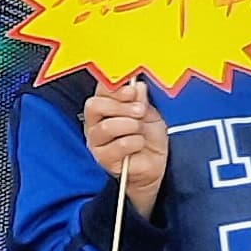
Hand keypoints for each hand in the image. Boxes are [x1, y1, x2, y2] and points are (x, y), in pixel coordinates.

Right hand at [83, 80, 169, 217]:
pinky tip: (139, 144)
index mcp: (104, 107)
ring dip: (131, 125)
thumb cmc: (148, 136)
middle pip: (95, 106)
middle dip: (122, 106)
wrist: (155, 163)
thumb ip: (141, 100)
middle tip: (140, 111)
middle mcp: (94, 123)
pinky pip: (119, 145)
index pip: (99, 91)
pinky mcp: (103, 159)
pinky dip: (135, 142)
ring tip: (140, 130)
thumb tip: (137, 86)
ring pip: (107, 126)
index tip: (132, 91)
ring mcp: (96, 142)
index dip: (115, 88)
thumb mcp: (149, 113)